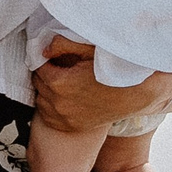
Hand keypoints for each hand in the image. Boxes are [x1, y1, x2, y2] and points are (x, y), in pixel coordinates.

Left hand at [32, 43, 171, 133]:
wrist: (133, 94)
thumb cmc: (112, 69)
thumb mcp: (88, 50)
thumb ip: (62, 44)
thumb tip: (43, 50)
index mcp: (59, 82)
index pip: (38, 67)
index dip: (46, 60)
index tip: (55, 58)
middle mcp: (58, 103)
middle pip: (38, 84)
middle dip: (46, 74)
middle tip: (60, 68)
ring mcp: (64, 117)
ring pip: (41, 101)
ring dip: (47, 91)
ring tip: (63, 82)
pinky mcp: (70, 126)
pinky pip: (48, 117)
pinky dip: (51, 108)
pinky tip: (63, 98)